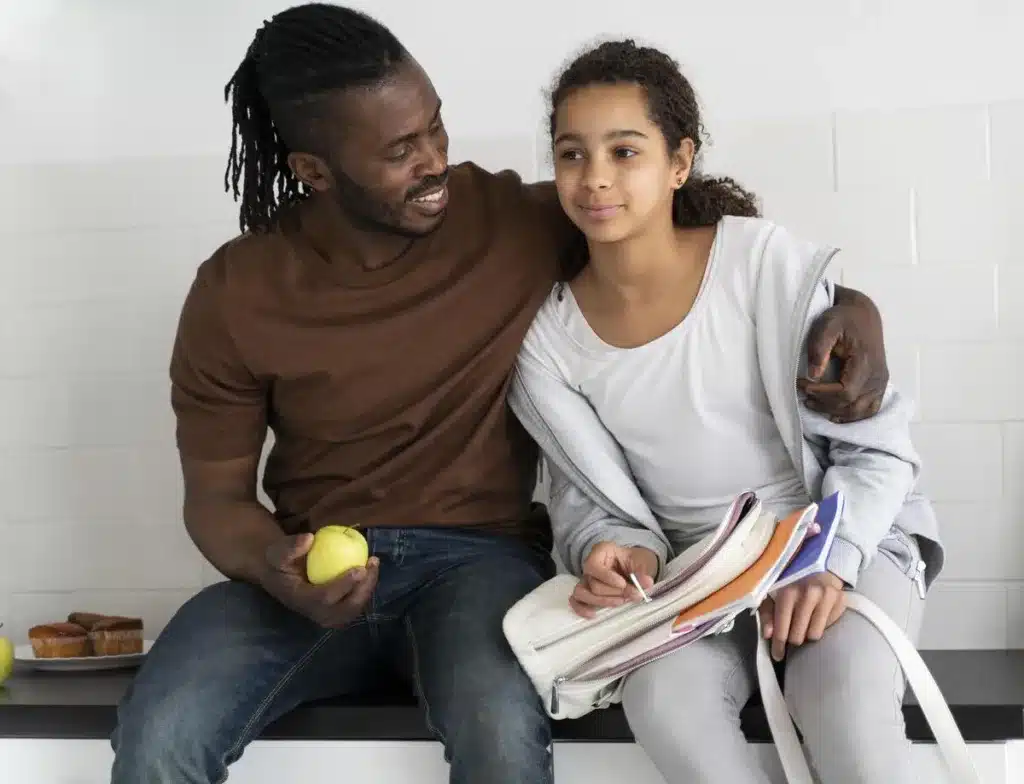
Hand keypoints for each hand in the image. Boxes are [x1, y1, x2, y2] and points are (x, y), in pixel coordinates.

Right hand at [260, 534, 378, 627]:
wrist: (279, 576)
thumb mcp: (277, 551)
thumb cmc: (279, 563)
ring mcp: (327, 615)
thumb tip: (309, 538)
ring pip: (353, 609)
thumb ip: (290, 546)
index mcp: (300, 600)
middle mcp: (315, 613)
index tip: (359, 568)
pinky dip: (365, 589)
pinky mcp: (335, 612)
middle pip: (345, 608)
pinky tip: (370, 569)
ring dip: (368, 588)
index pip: (324, 598)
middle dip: (363, 588)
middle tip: (372, 564)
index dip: (344, 585)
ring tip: (374, 565)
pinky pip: (355, 604)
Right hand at [570, 543, 657, 617]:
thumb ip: (643, 573)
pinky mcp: (586, 592)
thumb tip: (646, 583)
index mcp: (601, 551)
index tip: (623, 584)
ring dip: (602, 602)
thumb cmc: (636, 561)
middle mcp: (590, 564)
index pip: (594, 566)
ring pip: (582, 593)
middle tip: (632, 594)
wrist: (635, 566)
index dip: (607, 577)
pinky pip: (576, 601)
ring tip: (620, 602)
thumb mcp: (643, 562)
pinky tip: (593, 615)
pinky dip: (582, 609)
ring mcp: (586, 579)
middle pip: (593, 584)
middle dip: (614, 593)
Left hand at [758, 572, 846, 660]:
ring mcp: (826, 597)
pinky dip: (822, 625)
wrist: (817, 567)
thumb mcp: (772, 595)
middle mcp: (808, 594)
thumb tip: (768, 635)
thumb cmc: (790, 584)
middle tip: (792, 634)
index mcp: (788, 593)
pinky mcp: (840, 600)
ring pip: (815, 635)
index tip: (778, 656)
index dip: (778, 646)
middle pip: (798, 637)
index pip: (782, 630)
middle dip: (793, 639)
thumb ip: (767, 615)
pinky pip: (829, 627)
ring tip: (804, 624)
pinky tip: (818, 615)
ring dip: (807, 633)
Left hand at [798, 285, 887, 423]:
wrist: (864, 315)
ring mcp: (881, 383)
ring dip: (835, 412)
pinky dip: (852, 416)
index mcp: (866, 362)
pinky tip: (834, 414)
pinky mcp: (880, 385)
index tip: (801, 384)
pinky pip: (869, 409)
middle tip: (804, 395)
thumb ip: (819, 348)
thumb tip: (814, 375)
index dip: (821, 393)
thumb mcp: (827, 325)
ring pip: (860, 411)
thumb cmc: (843, 318)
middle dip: (824, 404)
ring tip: (814, 403)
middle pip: (851, 405)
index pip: (844, 392)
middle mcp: (877, 376)